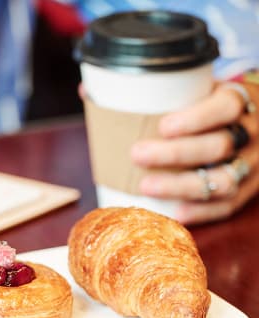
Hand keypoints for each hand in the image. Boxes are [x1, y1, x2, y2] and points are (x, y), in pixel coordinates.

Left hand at [130, 82, 258, 224]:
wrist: (253, 125)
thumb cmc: (212, 107)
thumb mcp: (199, 89)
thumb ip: (154, 90)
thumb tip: (88, 89)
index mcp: (239, 103)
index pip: (226, 107)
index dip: (196, 119)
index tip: (163, 127)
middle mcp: (249, 135)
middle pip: (219, 146)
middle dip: (176, 154)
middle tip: (137, 155)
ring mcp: (252, 166)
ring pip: (223, 181)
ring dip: (182, 186)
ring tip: (146, 187)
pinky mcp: (248, 191)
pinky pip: (228, 206)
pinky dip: (201, 212)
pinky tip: (174, 213)